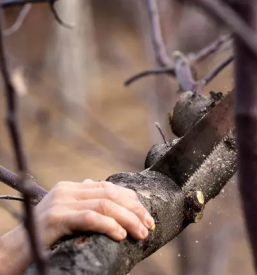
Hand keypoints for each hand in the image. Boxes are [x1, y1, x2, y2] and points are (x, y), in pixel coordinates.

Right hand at [35, 179, 154, 247]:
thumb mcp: (68, 214)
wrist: (17, 249)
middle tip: (148, 225)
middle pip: (110, 194)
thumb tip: (105, 192)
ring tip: (141, 233)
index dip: (131, 200)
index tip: (146, 215)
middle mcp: (67, 190)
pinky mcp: (56, 218)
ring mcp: (61, 202)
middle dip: (134, 209)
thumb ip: (85, 203)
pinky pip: (89, 218)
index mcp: (72, 187)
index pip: (109, 187)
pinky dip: (108, 225)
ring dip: (127, 219)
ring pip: (104, 204)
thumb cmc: (47, 235)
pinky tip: (120, 235)